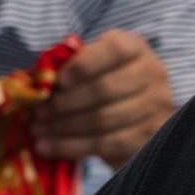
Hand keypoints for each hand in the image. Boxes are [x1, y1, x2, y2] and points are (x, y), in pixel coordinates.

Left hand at [35, 29, 175, 167]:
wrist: (131, 113)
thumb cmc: (100, 83)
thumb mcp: (89, 66)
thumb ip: (68, 67)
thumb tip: (38, 82)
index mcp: (136, 48)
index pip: (115, 50)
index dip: (83, 65)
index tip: (57, 81)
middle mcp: (153, 73)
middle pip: (105, 88)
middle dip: (64, 103)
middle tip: (36, 113)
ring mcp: (157, 106)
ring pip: (103, 119)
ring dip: (63, 127)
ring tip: (37, 131)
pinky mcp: (151, 136)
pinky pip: (107, 143)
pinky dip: (73, 147)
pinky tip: (48, 147)